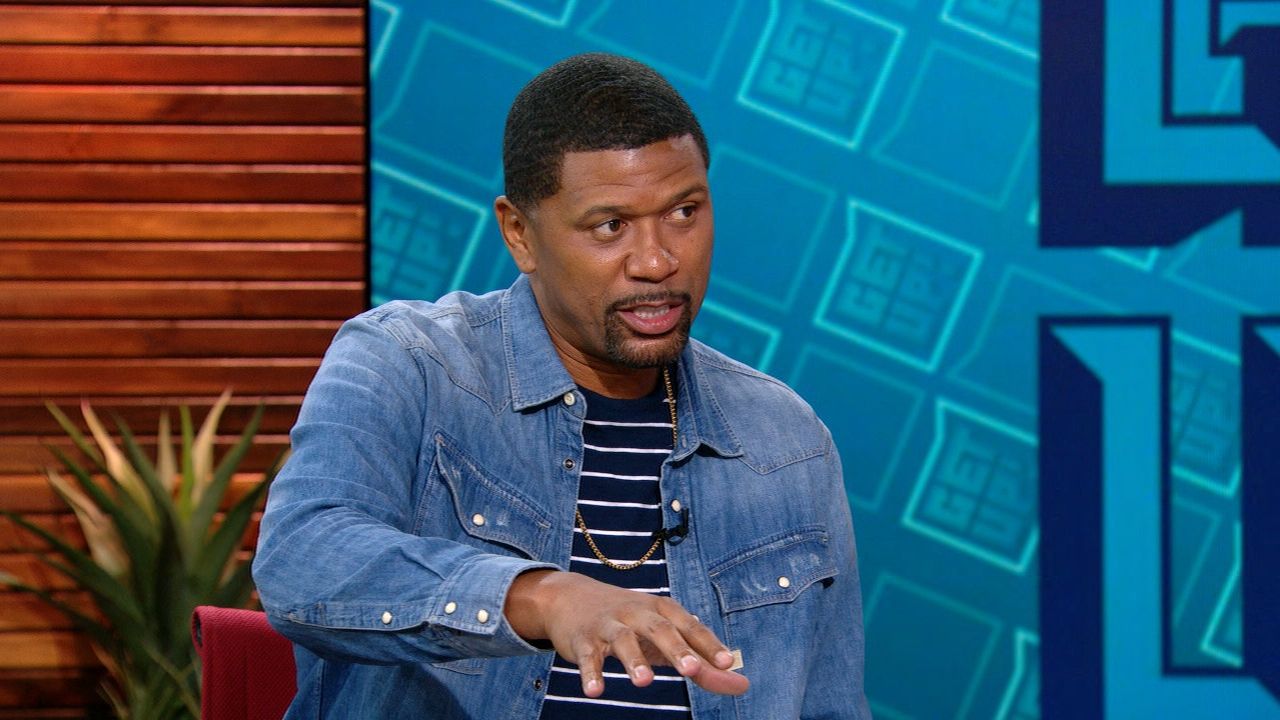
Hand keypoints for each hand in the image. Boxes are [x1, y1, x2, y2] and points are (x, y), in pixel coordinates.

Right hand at [505, 569, 748, 697]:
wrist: (570, 599)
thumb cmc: (629, 622)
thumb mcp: (665, 637)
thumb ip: (702, 664)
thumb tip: (743, 685)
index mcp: (662, 610)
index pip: (690, 626)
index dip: (708, 644)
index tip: (727, 663)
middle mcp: (637, 613)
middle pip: (659, 629)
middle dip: (676, 649)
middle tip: (692, 670)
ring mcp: (609, 625)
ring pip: (623, 640)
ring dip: (634, 660)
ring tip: (644, 682)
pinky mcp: (582, 640)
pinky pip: (588, 657)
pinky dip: (590, 673)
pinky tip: (595, 691)